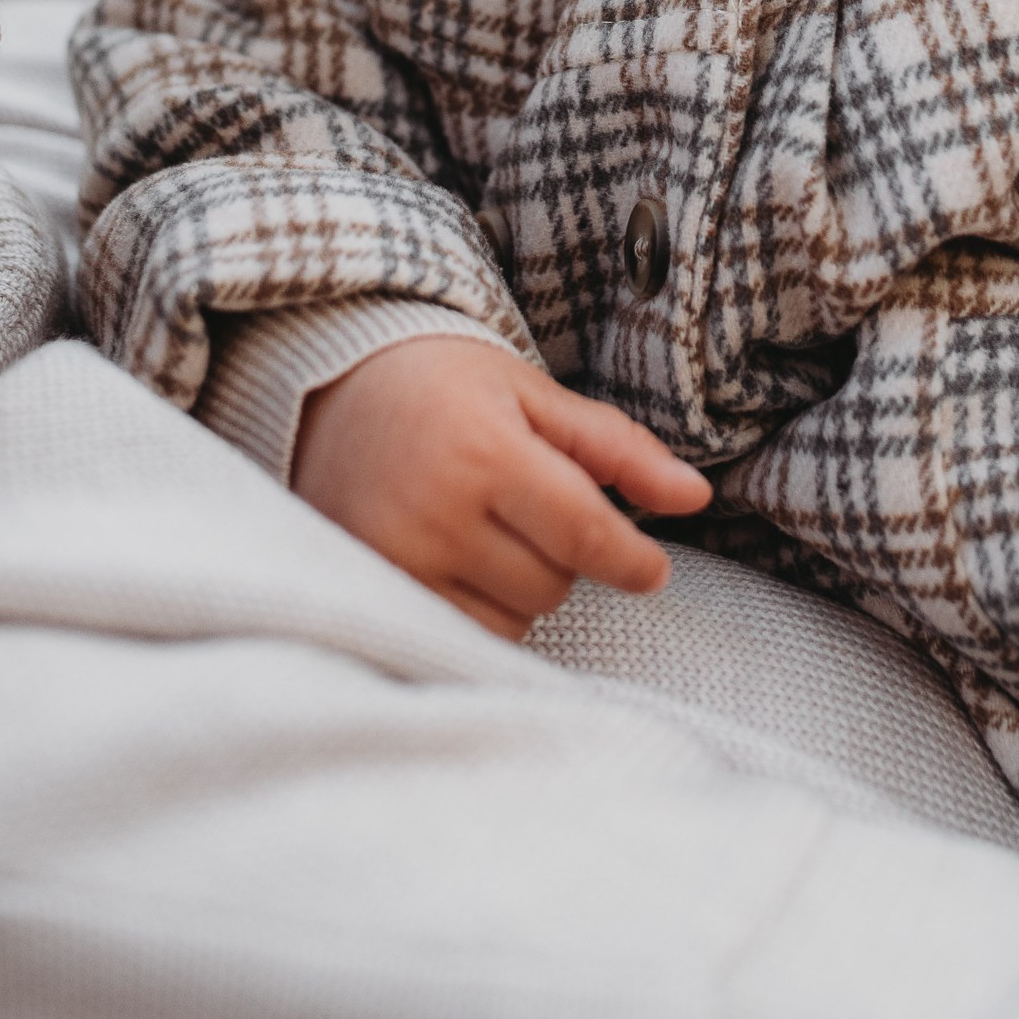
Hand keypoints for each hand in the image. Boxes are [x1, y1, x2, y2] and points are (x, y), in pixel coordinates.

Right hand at [291, 335, 712, 638]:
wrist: (323, 389)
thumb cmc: (440, 382)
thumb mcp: (531, 395)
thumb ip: (615, 448)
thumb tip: (695, 497)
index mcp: (485, 452)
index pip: (583, 533)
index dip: (631, 560)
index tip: (651, 569)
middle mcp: (436, 513)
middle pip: (552, 585)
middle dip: (561, 555)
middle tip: (526, 506)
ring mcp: (396, 560)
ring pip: (511, 620)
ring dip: (520, 589)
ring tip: (486, 530)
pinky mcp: (370, 591)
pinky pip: (459, 635)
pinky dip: (479, 609)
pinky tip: (461, 561)